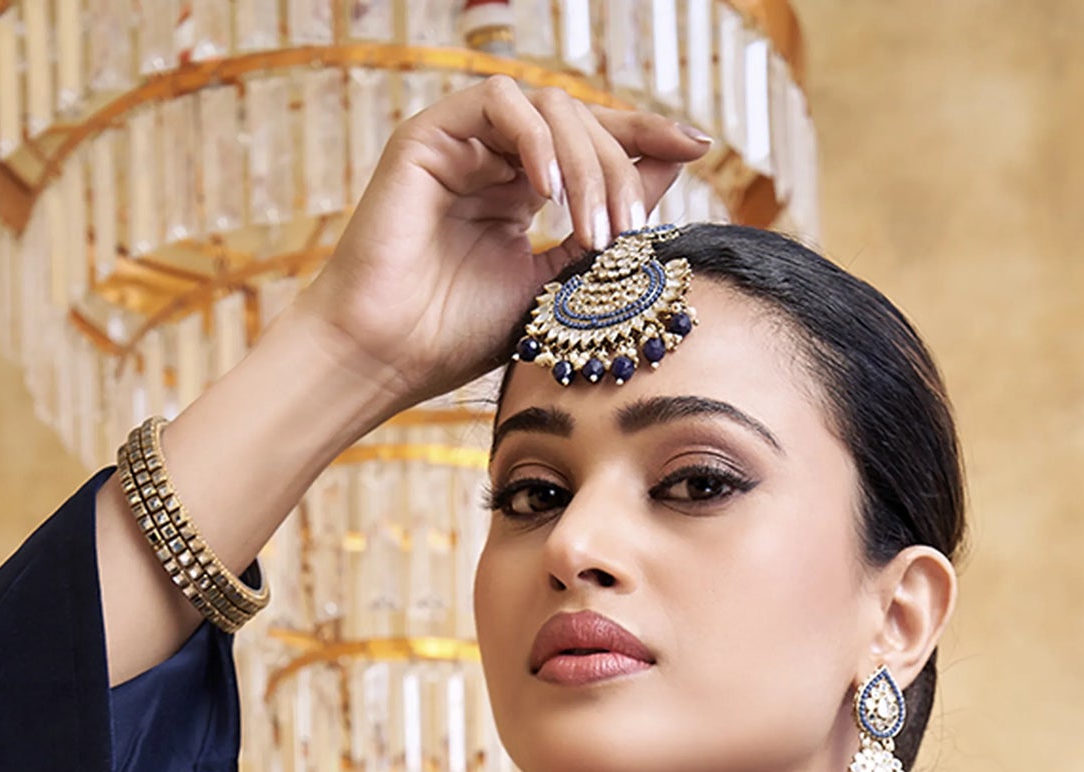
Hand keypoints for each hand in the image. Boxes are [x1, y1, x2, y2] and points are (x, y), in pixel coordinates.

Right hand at [295, 75, 713, 418]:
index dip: (646, 137)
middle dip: (620, 166)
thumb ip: (602, 230)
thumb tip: (665, 177)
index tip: (697, 147)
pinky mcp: (429, 134)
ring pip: (548, 108)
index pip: (595, 142)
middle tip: (631, 229)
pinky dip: (535, 140)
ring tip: (594, 228)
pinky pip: (498, 103)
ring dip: (586, 162)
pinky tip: (549, 193)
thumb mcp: (556, 285)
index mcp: (523, 186)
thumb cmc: (457, 335)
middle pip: (582, 120)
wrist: (386, 357)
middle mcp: (496, 155)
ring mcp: (463, 140)